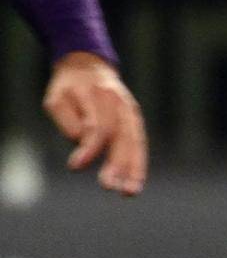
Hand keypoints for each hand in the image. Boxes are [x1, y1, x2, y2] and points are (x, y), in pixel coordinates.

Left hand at [44, 52, 146, 194]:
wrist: (88, 65)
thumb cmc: (67, 87)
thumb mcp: (57, 99)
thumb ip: (68, 120)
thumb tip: (83, 142)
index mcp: (96, 95)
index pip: (96, 126)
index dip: (88, 148)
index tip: (75, 166)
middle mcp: (118, 102)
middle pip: (120, 136)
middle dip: (116, 164)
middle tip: (109, 187)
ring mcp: (129, 110)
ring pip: (135, 142)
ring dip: (134, 168)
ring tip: (130, 192)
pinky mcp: (134, 118)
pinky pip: (139, 142)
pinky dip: (138, 162)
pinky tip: (135, 181)